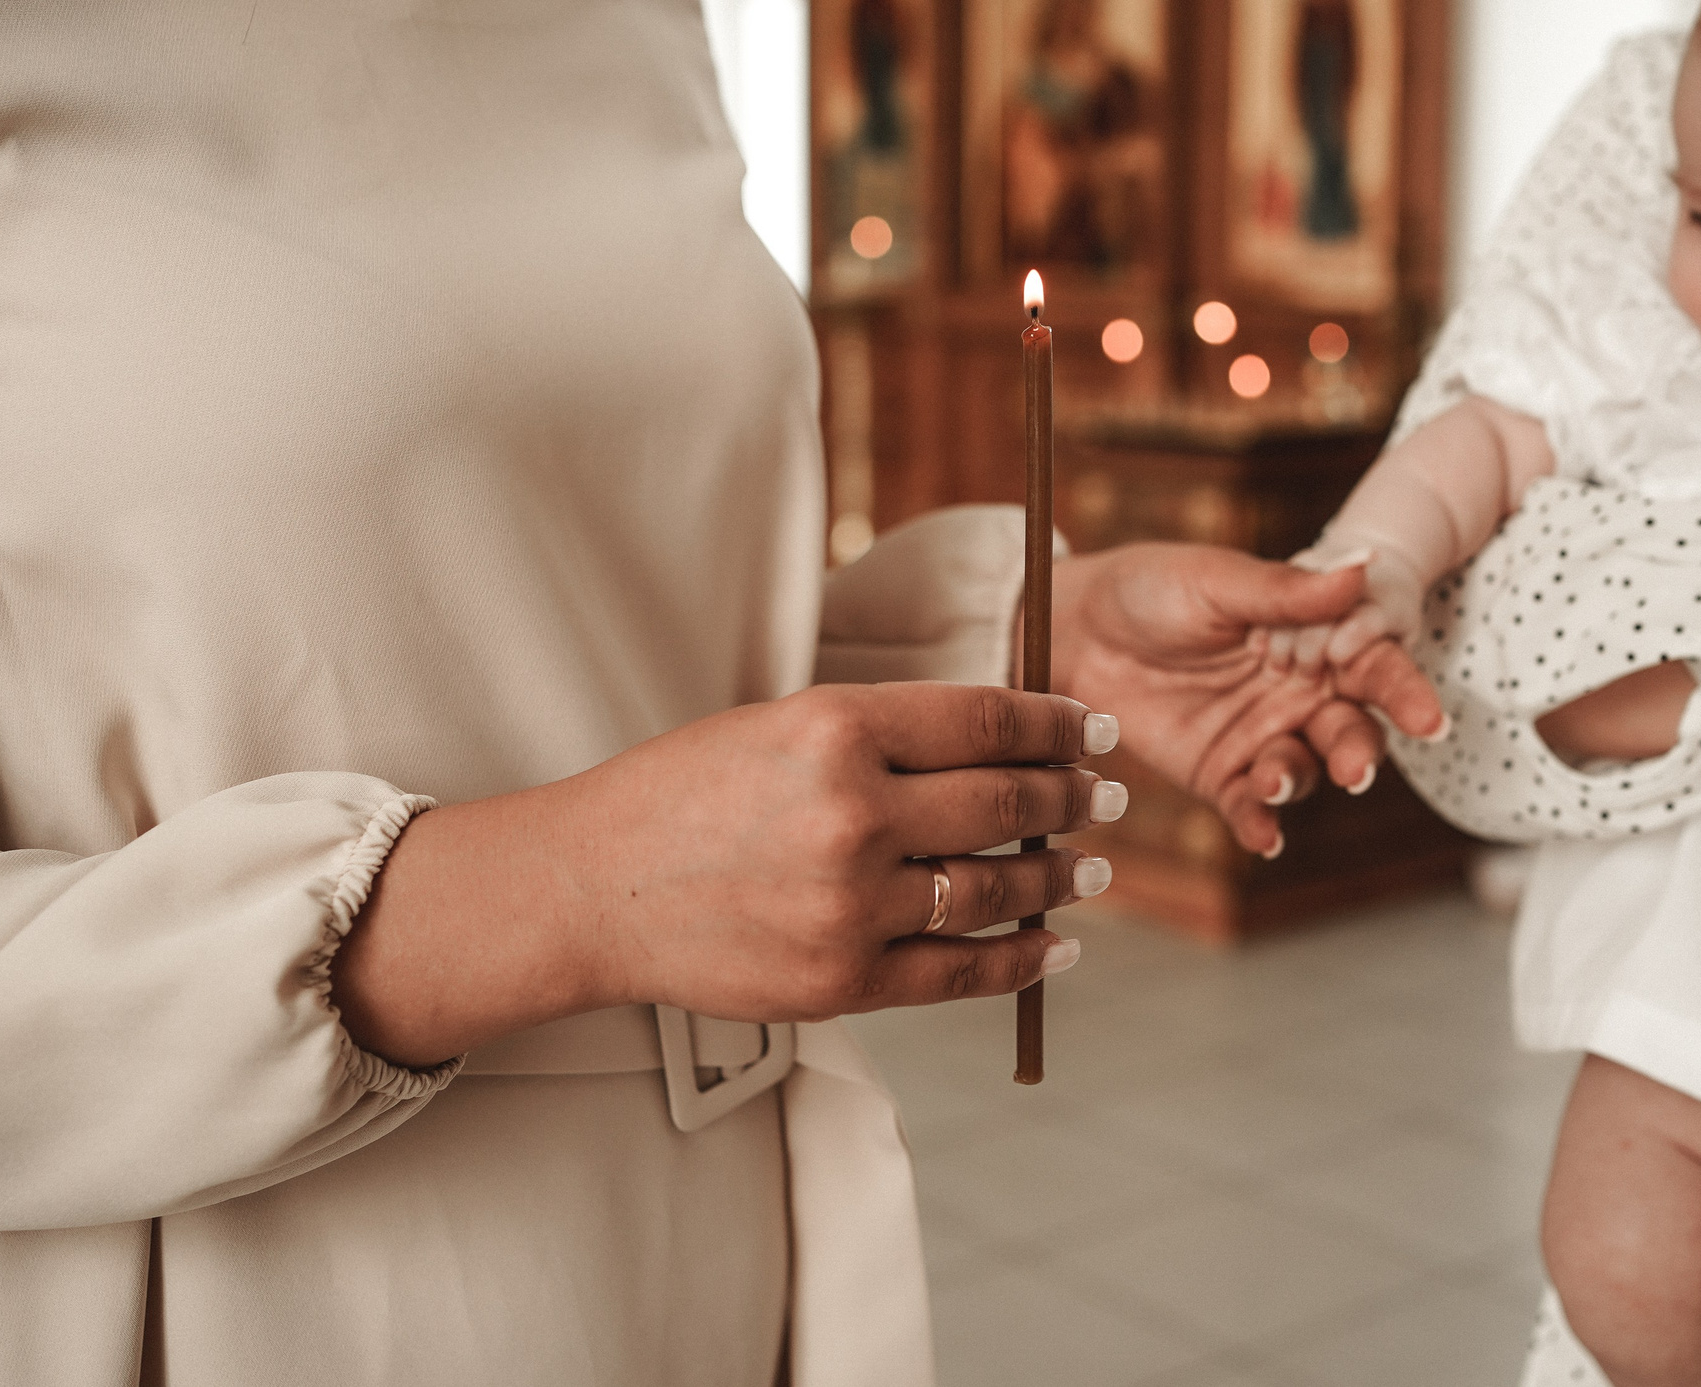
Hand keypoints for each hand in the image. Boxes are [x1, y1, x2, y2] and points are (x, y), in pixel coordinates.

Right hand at [334, 683, 1117, 1066]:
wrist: (592, 887)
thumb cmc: (684, 795)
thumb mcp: (780, 725)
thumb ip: (884, 733)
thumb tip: (999, 742)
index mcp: (835, 727)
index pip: (987, 719)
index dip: (1057, 724)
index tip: (1093, 729)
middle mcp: (852, 812)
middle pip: (1006, 802)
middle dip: (1073, 798)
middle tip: (1107, 794)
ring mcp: (850, 903)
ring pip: (995, 890)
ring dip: (1058, 878)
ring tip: (1090, 869)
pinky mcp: (842, 980)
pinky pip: (960, 972)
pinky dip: (1020, 960)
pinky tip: (1052, 945)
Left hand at [1049, 543, 1443, 858]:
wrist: (1076, 628)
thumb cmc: (1153, 588)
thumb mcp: (1218, 581)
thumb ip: (1289, 591)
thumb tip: (1365, 564)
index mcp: (1314, 638)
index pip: (1374, 665)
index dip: (1404, 690)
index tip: (1428, 718)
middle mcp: (1300, 692)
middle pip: (1351, 729)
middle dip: (1359, 751)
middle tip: (1354, 770)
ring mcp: (1262, 736)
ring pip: (1306, 770)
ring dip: (1299, 779)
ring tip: (1271, 777)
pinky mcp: (1222, 774)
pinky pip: (1252, 805)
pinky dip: (1261, 822)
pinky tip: (1263, 836)